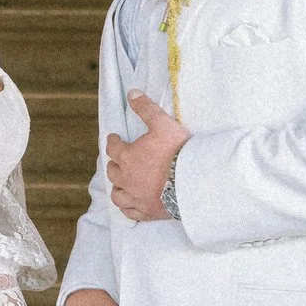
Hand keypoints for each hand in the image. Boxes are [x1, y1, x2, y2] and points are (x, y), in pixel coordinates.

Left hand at [106, 91, 188, 225]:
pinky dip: (127, 207)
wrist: (193, 181)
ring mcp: (136, 197)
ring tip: (121, 183)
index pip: (113, 147)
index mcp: (127, 157)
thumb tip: (132, 93)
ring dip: (117, 187)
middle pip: (113, 171)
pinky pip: (130, 212)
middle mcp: (127, 179)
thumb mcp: (162, 124)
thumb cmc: (177, 151)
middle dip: (114, 163)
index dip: (113, 141)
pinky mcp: (147, 211)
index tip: (115, 138)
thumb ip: (146, 108)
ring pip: (117, 194)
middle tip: (119, 159)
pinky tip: (130, 204)